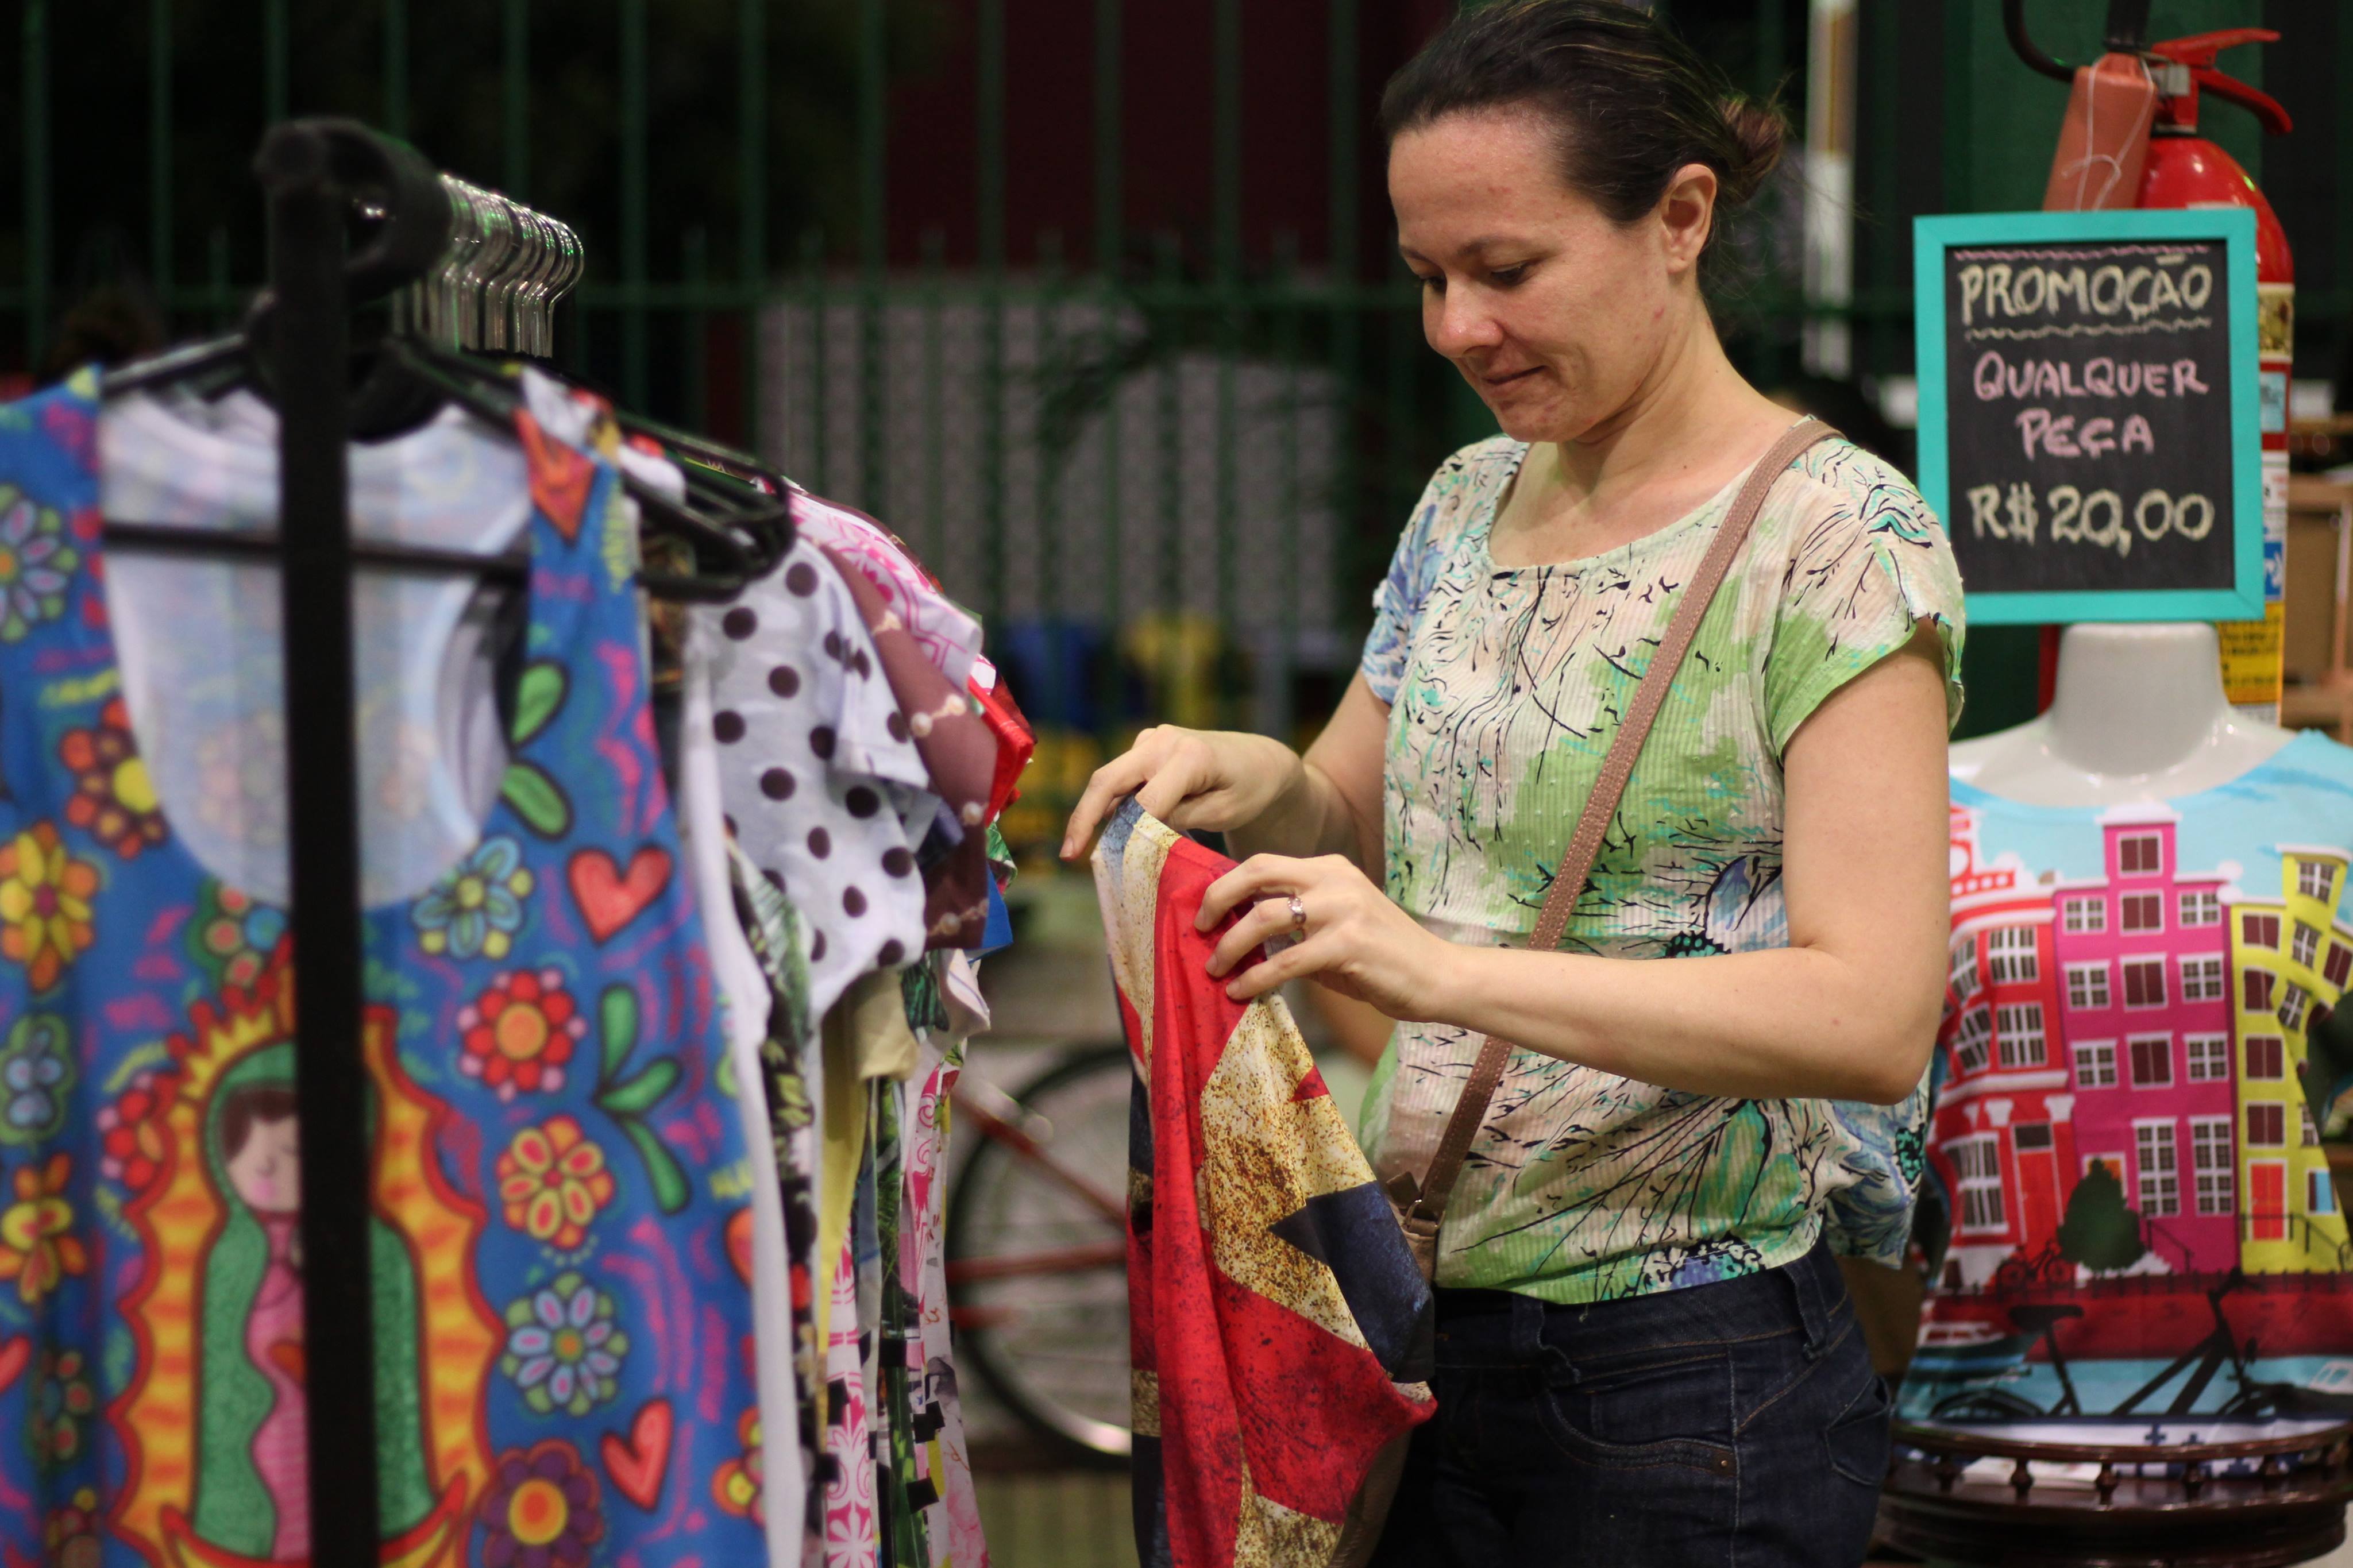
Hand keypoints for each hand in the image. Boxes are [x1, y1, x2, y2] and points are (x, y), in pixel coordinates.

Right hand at [1060, 726, 1305, 860]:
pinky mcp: (1146, 746)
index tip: (1110, 864)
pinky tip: (1109, 833)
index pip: (1145, 801)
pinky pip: (1122, 778)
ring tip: (1080, 851)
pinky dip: (1113, 804)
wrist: (1259, 760)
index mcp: (1189, 756)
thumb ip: (1178, 819)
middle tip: (1069, 855)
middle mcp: (1162, 741)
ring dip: (1096, 813)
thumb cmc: (1248, 790)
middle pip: (1109, 780)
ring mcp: (1151, 739)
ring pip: (1111, 780)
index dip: (1125, 834)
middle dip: (1084, 817)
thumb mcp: (1222, 813)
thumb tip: (1136, 832)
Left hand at [1197, 853, 1454, 1019]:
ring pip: (1265, 917)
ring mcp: (1343, 908)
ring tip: (1215, 968)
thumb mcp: (1335, 929)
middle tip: (1199, 929)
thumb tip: (1239, 937)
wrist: (1439, 977)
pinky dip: (1255, 978)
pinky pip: (1286, 960)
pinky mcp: (1349, 944)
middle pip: (1258, 872)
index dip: (1227, 884)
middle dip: (1218, 899)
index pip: (1265, 863)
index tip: (1205, 912)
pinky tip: (1241, 991)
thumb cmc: (1382, 959)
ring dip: (1231, 945)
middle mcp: (1335, 879)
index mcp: (1331, 868)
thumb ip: (1294, 926)